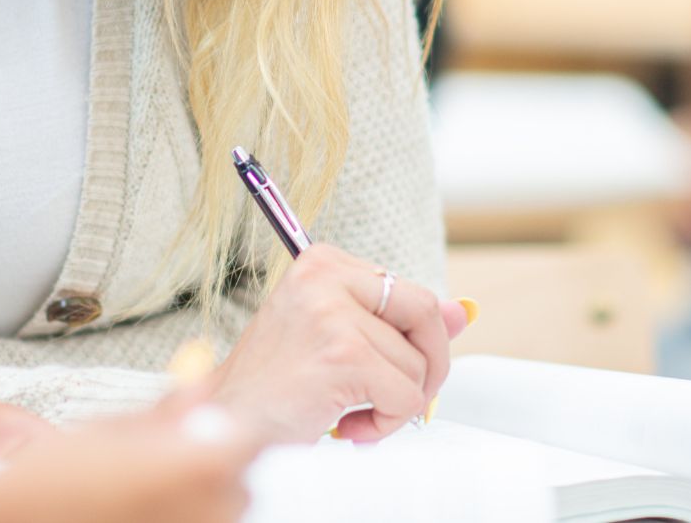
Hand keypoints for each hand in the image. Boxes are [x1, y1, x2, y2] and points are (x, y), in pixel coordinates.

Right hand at [0, 395, 259, 522]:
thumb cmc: (58, 478)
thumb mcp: (113, 428)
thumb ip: (170, 408)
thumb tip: (204, 378)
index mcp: (198, 466)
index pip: (247, 441)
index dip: (223, 433)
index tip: (201, 432)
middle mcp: (209, 511)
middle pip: (240, 486)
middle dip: (213, 472)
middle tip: (166, 466)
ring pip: (221, 518)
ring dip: (201, 504)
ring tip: (147, 495)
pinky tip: (142, 516)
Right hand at [204, 244, 471, 442]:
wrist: (229, 421)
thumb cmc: (273, 383)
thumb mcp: (338, 337)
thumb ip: (396, 322)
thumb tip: (462, 312)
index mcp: (323, 263)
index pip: (408, 291)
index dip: (418, 340)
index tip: (398, 367)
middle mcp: (326, 277)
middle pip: (425, 313)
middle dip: (429, 365)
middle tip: (399, 397)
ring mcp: (333, 315)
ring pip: (416, 364)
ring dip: (394, 405)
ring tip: (350, 413)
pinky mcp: (342, 355)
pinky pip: (405, 396)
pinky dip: (386, 424)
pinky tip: (347, 426)